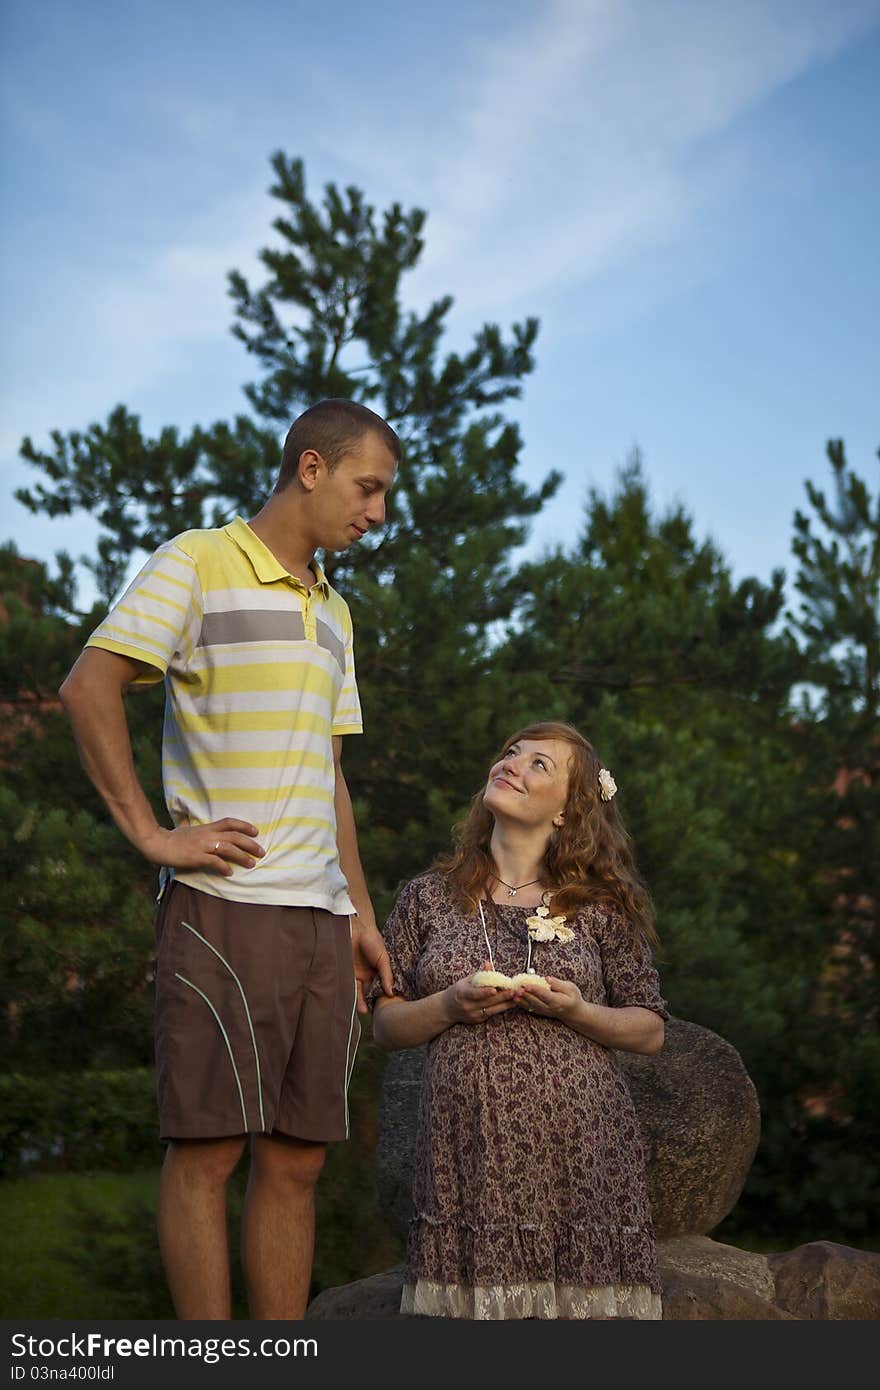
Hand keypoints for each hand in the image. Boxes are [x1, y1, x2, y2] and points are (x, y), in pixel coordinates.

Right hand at [140, 820, 264, 873]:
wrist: (157, 844)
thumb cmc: (170, 837)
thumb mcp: (183, 827)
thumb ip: (188, 823)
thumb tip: (185, 817)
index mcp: (206, 827)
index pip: (230, 822)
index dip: (244, 826)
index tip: (256, 831)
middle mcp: (207, 835)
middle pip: (234, 836)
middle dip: (250, 844)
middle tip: (261, 852)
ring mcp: (202, 846)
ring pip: (228, 848)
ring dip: (242, 856)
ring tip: (251, 864)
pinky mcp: (196, 857)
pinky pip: (214, 861)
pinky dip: (224, 867)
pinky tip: (230, 872)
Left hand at [351, 920, 392, 1015]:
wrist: (355, 927)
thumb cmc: (372, 939)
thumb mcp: (383, 958)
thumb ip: (386, 975)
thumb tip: (391, 992)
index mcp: (377, 972)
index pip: (380, 988)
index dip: (382, 998)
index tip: (385, 1008)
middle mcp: (366, 975)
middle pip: (368, 992)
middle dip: (370, 1003)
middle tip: (374, 1013)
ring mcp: (355, 974)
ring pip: (357, 991)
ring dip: (360, 1001)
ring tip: (363, 1011)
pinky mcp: (345, 971)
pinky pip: (348, 985)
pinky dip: (351, 993)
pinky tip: (353, 1001)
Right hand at [443, 964, 515, 1025]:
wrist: (447, 1009)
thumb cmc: (458, 991)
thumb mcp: (466, 981)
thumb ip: (479, 975)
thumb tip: (488, 964)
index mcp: (462, 994)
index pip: (475, 994)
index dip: (485, 992)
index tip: (495, 990)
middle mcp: (468, 1006)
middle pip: (487, 1002)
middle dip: (503, 996)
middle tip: (515, 991)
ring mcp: (473, 1015)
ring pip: (492, 1010)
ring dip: (506, 1004)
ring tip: (518, 998)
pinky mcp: (478, 1020)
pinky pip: (492, 1014)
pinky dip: (502, 1008)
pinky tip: (511, 1003)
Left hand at [513, 976, 582, 1021]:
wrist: (574, 1013)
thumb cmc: (573, 998)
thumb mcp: (571, 988)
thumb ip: (558, 984)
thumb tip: (547, 979)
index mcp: (558, 1001)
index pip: (545, 995)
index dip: (535, 990)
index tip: (527, 985)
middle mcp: (550, 1008)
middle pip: (535, 1001)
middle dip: (525, 995)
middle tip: (517, 988)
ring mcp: (544, 1011)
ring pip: (531, 1006)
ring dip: (521, 1000)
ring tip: (514, 993)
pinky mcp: (540, 1012)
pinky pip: (530, 1008)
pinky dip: (522, 1004)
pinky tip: (515, 998)